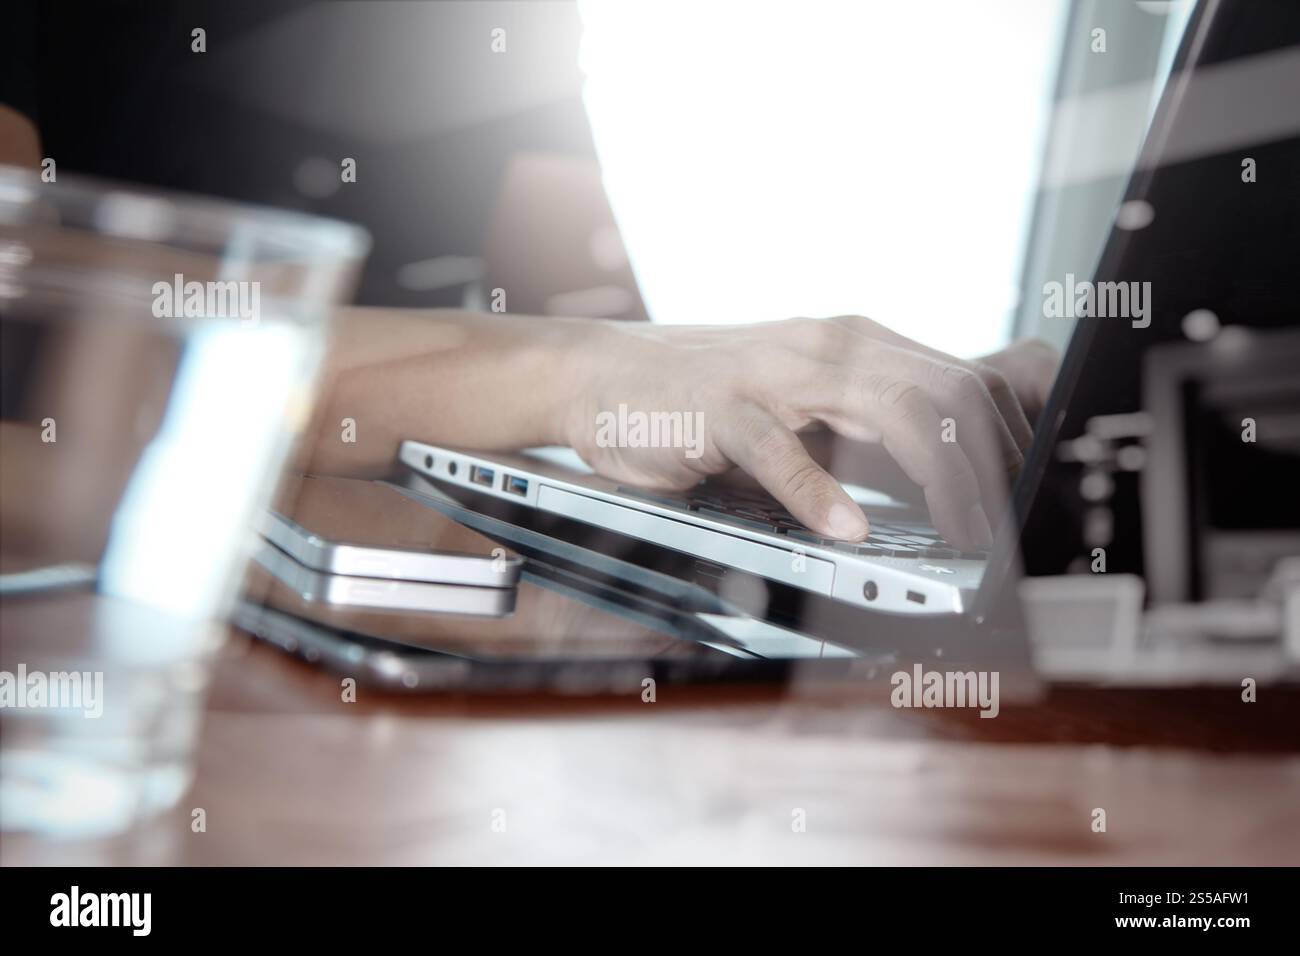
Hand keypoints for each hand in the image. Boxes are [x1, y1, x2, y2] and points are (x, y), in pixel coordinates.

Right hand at [568, 316, 1058, 550]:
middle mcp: (831, 347)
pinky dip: (818, 494)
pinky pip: (779, 450)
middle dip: (995, 467)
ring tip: (963, 535)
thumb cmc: (715, 399)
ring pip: (890, 408)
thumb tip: (967, 462)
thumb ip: (879, 424)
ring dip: (940, 477)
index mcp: (862, 345)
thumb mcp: (813, 403)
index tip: (1030, 502)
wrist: (606, 376)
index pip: (971, 380)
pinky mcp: (719, 407)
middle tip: (1008, 535)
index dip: (1015, 443)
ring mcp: (775, 372)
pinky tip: (846, 530)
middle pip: (950, 391)